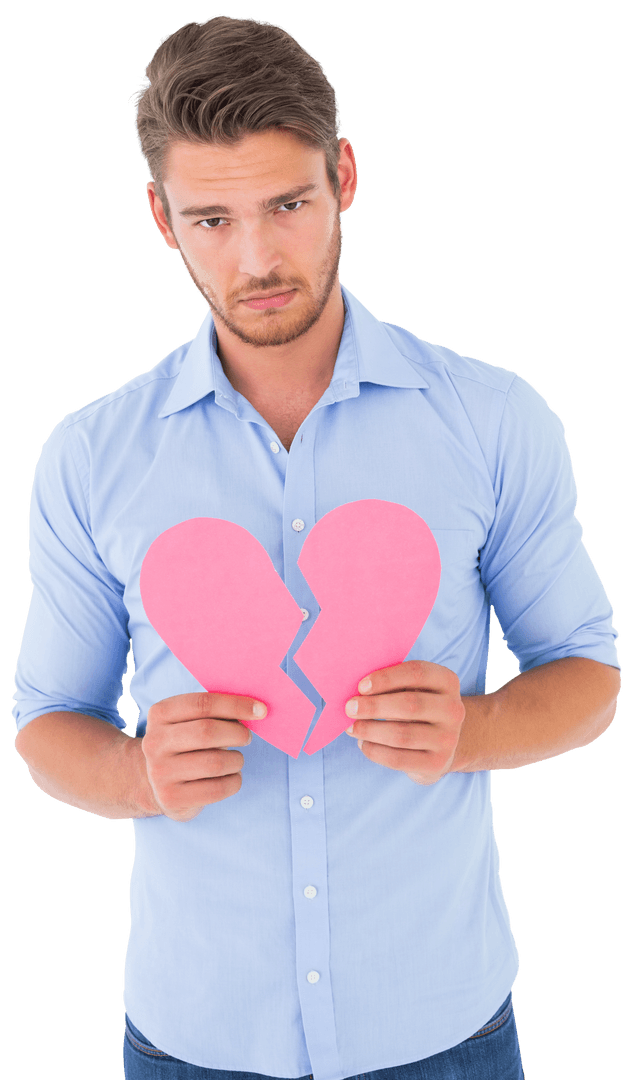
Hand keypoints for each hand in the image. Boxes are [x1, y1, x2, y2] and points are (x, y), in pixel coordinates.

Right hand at [142, 692, 265, 820]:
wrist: (155, 782)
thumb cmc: (186, 744)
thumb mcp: (189, 721)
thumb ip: (215, 712)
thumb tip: (255, 710)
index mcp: (160, 714)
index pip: (202, 703)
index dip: (236, 705)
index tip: (261, 710)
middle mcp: (154, 742)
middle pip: (207, 731)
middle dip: (237, 733)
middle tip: (247, 737)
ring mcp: (159, 772)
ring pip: (215, 763)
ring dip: (237, 760)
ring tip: (236, 760)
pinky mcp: (171, 798)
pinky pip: (217, 789)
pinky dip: (234, 781)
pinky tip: (231, 777)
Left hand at [344, 660, 464, 784]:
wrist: (443, 743)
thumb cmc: (418, 708)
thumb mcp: (414, 689)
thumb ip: (392, 685)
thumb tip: (356, 691)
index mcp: (448, 682)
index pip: (417, 673)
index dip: (387, 678)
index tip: (361, 686)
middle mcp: (453, 710)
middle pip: (410, 705)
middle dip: (374, 706)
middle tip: (349, 708)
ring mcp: (447, 739)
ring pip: (402, 735)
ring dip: (370, 730)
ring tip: (351, 727)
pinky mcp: (436, 764)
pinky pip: (398, 759)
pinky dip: (375, 751)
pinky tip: (363, 743)